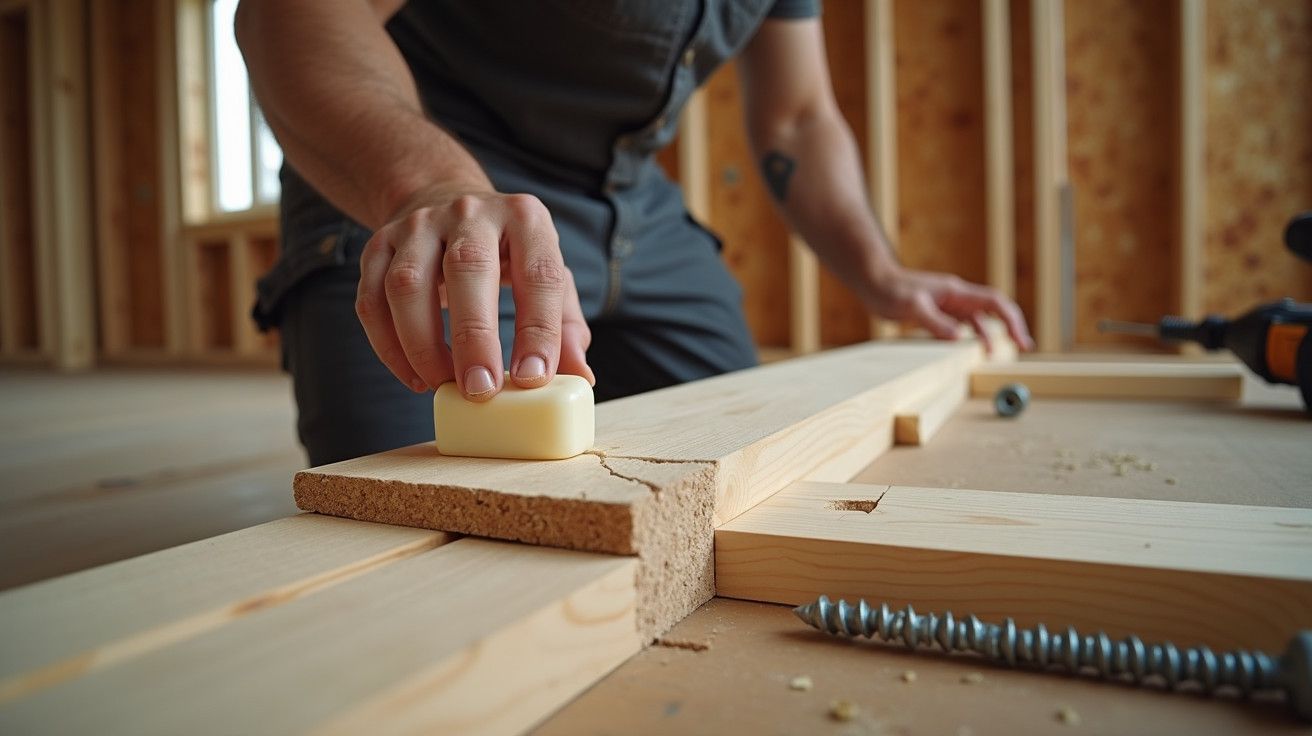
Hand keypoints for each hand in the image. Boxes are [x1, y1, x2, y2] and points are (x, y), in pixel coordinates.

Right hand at [355, 187, 593, 399]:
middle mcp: (471, 213)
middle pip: (468, 269)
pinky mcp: (379, 244)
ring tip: (441, 386)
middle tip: (480, 390)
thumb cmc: (508, 253)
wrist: (445, 202)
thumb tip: (581, 377)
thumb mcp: (547, 275)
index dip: (539, 330)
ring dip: (422, 344)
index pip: (539, 274)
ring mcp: (419, 226)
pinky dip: (388, 346)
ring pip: (407, 284)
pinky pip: (371, 299)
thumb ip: (565, 325)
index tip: (533, 379)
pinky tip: (413, 376)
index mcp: (526, 218)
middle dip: (475, 336)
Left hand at [867, 267, 1034, 352]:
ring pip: (975, 321)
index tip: (1021, 340)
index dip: (1012, 320)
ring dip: (987, 336)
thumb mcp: (913, 307)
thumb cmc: (891, 288)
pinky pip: (957, 327)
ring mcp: (946, 306)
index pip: (995, 302)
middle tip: (1023, 348)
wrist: (872, 281)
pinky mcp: (934, 314)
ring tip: (993, 356)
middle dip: (1009, 328)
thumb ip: (935, 323)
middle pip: (992, 311)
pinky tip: (965, 351)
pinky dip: (965, 338)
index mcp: (957, 292)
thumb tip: (959, 338)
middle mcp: (956, 298)